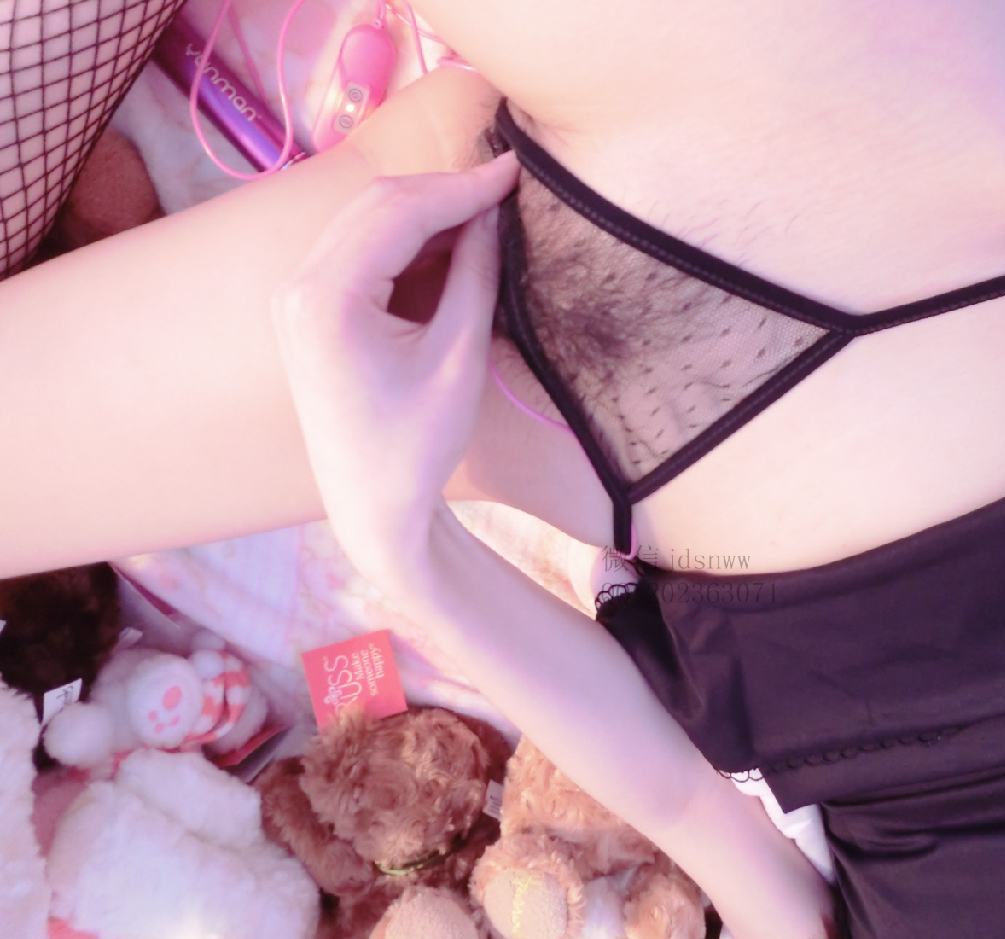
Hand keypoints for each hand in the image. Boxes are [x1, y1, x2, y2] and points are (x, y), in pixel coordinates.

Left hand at [270, 153, 519, 589]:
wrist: (372, 507)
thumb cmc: (417, 445)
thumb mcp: (458, 356)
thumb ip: (475, 274)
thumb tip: (492, 213)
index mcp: (326, 300)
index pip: (399, 212)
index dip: (462, 187)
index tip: (516, 171)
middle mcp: (297, 287)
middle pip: (376, 205)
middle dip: (444, 192)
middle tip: (506, 188)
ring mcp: (295, 297)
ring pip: (366, 221)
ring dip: (425, 212)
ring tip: (486, 215)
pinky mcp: (306, 309)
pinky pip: (358, 250)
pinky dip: (404, 240)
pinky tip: (450, 243)